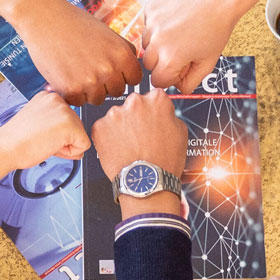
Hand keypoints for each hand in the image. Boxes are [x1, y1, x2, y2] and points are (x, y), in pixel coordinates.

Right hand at [0, 0, 142, 105]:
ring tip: (76, 69)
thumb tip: (134, 70)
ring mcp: (91, 81)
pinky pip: (78, 101)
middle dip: (105, 83)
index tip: (111, 70)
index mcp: (123, 54)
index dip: (122, 75)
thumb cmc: (75, 23)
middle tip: (88, 68)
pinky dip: (71, 92)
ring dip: (88, 90)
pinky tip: (64, 74)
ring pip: (97, 99)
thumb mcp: (108, 33)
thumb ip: (123, 52)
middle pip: (116, 91)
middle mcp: (110, 69)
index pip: (134, 79)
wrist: (45, 18)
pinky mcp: (71, 90)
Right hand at [0, 92, 89, 188]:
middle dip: (62, 140)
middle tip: (40, 140)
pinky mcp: (70, 125)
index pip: (67, 119)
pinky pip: (83, 146)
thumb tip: (73, 131)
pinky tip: (51, 146)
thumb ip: (54, 121)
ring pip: (80, 136)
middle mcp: (58, 99)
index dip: (55, 133)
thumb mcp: (37, 120)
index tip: (38, 133)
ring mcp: (65, 111)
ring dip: (65, 146)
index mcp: (49, 96)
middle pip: (76, 127)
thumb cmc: (15, 139)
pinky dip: (70, 153)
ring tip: (43, 142)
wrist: (4, 147)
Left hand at [92, 89, 187, 217]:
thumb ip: (169, 114)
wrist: (147, 183)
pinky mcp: (99, 127)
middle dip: (135, 116)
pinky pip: (102, 128)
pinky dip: (107, 137)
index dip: (152, 111)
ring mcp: (115, 113)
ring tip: (129, 146)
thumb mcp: (180, 132)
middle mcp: (135, 102)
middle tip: (140, 136)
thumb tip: (163, 112)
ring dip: (120, 126)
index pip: (153, 96)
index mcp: (157, 99)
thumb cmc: (165, 161)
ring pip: (117, 116)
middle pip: (133, 104)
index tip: (151, 120)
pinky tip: (118, 149)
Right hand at [142, 0, 279, 92]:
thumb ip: (190, 82)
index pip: (157, 81)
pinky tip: (174, 20)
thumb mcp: (208, 63)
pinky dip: (157, 26)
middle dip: (162, 61)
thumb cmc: (217, 30)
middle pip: (149, 64)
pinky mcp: (151, 8)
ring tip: (179, 34)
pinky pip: (147, 25)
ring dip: (158, 43)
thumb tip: (176, 87)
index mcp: (171, 58)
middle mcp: (158, 41)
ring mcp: (152, 23)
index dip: (171, 77)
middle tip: (182, 50)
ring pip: (145, 44)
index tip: (182, 66)